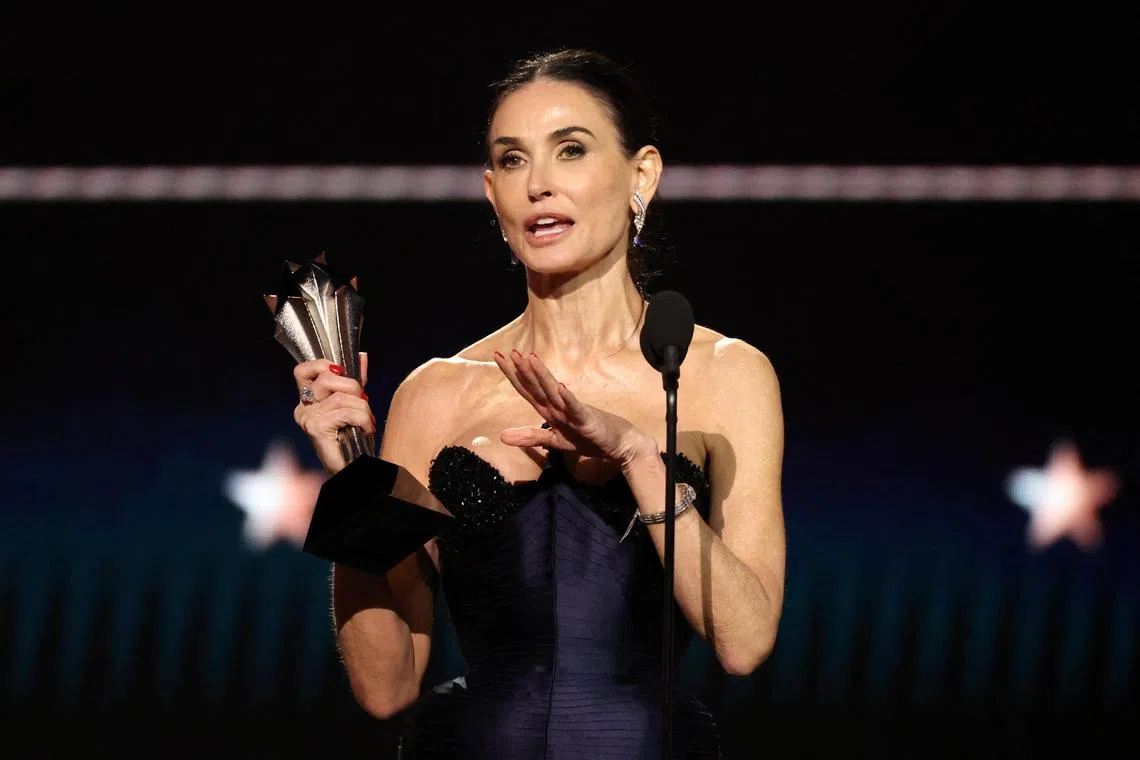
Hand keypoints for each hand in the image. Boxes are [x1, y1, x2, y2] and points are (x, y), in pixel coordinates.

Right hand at [293, 352, 374, 473]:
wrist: (353, 466)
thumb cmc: (352, 437)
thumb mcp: (353, 403)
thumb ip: (355, 381)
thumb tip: (361, 356)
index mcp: (307, 400)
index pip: (303, 371)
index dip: (322, 365)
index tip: (341, 370)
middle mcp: (302, 408)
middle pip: (328, 378)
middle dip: (353, 388)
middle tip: (362, 404)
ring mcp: (307, 418)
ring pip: (342, 396)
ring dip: (362, 408)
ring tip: (366, 422)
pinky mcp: (316, 428)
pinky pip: (346, 411)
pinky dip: (362, 419)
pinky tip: (365, 429)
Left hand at [493, 350, 656, 467]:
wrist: (618, 443)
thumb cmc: (588, 438)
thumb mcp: (555, 441)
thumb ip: (530, 437)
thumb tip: (501, 437)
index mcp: (549, 410)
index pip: (526, 389)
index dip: (512, 374)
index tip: (498, 357)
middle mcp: (558, 406)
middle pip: (536, 386)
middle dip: (522, 370)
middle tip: (509, 352)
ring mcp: (572, 411)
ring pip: (553, 392)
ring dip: (542, 375)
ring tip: (530, 359)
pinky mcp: (586, 420)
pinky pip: (576, 408)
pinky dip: (568, 398)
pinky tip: (561, 387)